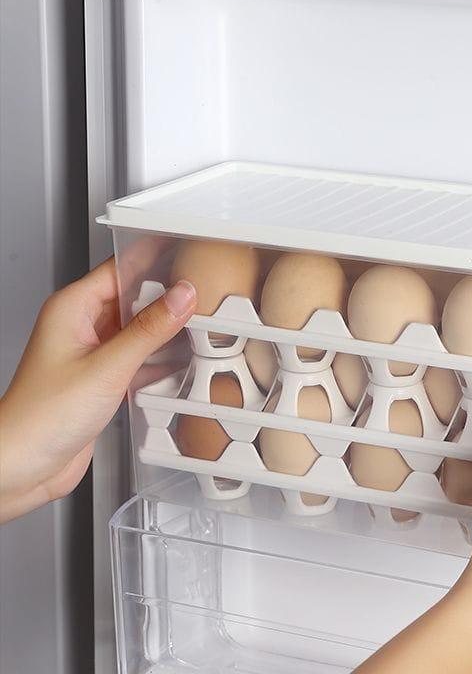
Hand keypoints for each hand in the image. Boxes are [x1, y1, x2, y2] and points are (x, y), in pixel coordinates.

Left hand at [0, 258, 195, 522]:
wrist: (20, 468)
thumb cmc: (39, 418)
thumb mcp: (107, 367)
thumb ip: (149, 330)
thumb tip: (182, 296)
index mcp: (72, 308)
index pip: (121, 267)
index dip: (155, 257)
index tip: (187, 250)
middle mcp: (81, 326)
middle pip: (134, 297)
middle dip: (168, 295)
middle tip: (206, 291)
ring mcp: (93, 353)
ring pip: (139, 329)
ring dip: (167, 328)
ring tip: (203, 324)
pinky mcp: (103, 379)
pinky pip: (139, 358)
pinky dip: (161, 358)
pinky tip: (183, 362)